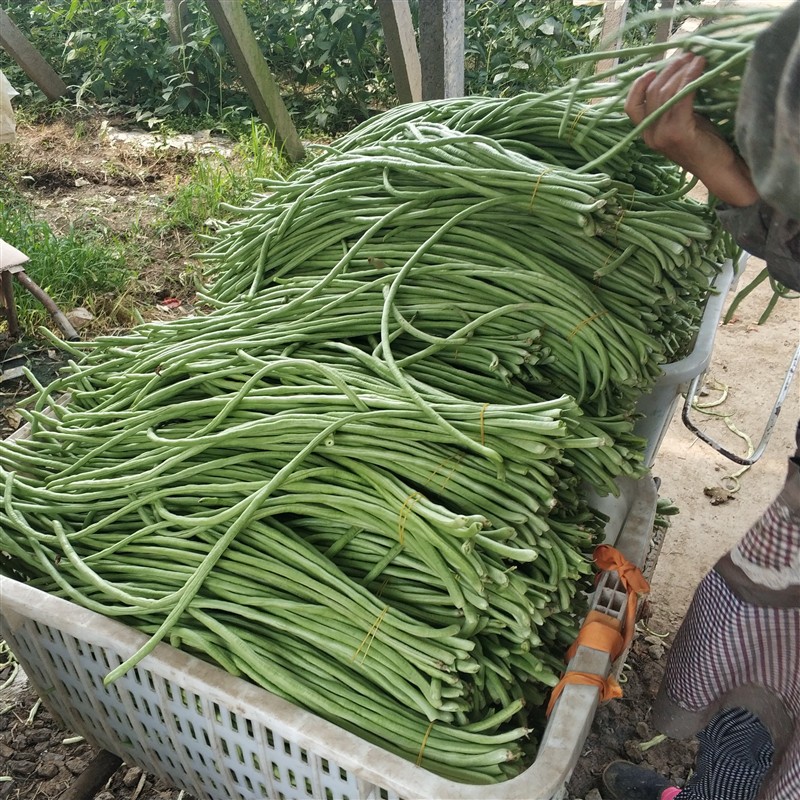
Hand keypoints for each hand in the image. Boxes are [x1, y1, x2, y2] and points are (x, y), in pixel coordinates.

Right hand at [624, 52, 759, 206]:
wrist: (717, 168)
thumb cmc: (703, 144)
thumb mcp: (681, 122)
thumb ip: (672, 105)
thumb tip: (675, 73)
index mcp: (646, 134)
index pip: (631, 106)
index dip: (639, 85)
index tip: (654, 68)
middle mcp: (649, 136)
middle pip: (651, 93)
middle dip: (668, 70)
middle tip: (686, 55)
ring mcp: (662, 135)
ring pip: (665, 93)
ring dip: (681, 71)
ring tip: (696, 58)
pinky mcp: (678, 132)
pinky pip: (681, 97)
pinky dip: (690, 77)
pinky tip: (700, 66)